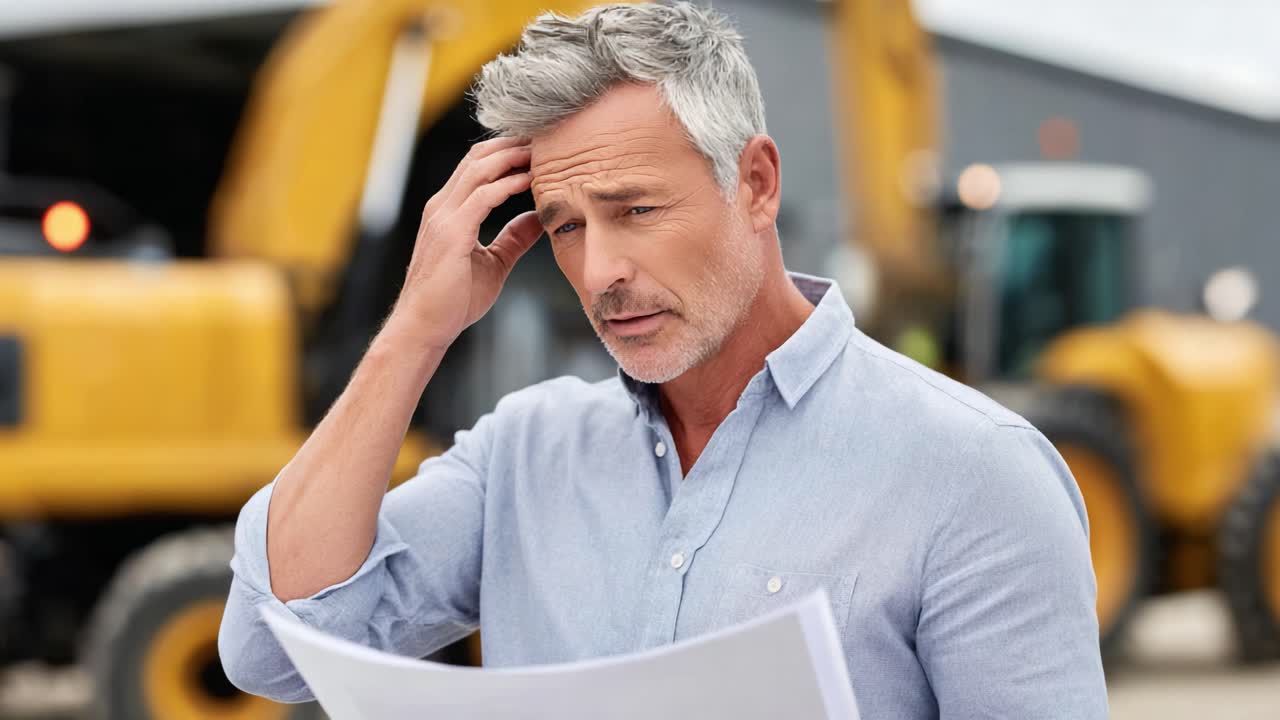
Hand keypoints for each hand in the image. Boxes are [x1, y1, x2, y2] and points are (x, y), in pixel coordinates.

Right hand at [390, 136, 542, 349]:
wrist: (425, 327)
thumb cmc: (453, 300)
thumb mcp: (494, 262)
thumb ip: (514, 238)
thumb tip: (538, 219)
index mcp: (449, 211)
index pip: (477, 166)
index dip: (507, 152)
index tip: (538, 148)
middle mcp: (442, 207)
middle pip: (478, 158)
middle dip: (513, 145)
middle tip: (545, 140)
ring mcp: (443, 217)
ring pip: (479, 169)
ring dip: (512, 157)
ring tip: (542, 152)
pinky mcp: (451, 232)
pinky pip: (482, 196)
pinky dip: (508, 184)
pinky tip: (530, 181)